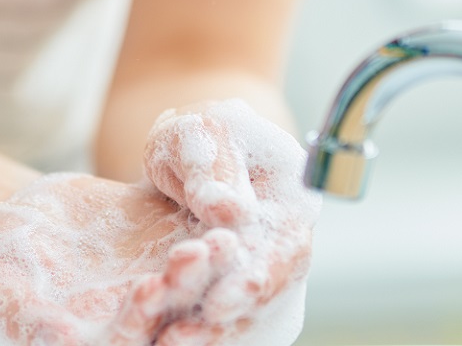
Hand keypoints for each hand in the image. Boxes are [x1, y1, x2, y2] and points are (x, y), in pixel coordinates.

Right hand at [0, 174, 244, 345]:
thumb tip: (63, 343)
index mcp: (96, 344)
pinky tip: (218, 207)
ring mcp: (158, 288)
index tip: (147, 290)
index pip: (125, 345)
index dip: (136, 324)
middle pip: (169, 318)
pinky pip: (194, 242)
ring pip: (191, 283)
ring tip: (218, 237)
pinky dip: (207, 229)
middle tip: (197, 255)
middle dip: (184, 290)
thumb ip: (28, 319)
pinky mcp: (168, 250)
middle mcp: (136, 325)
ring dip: (207, 265)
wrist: (21, 223)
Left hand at [140, 101, 319, 344]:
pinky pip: (235, 319)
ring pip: (257, 314)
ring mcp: (270, 266)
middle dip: (233, 319)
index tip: (217, 302)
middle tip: (184, 336)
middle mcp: (290, 236)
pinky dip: (208, 333)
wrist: (187, 157)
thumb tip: (230, 212)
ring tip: (170, 342)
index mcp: (294, 193)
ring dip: (218, 334)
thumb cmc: (196, 137)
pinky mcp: (242, 288)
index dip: (256, 280)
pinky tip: (167, 339)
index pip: (287, 247)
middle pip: (274, 291)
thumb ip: (212, 169)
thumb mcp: (197, 135)